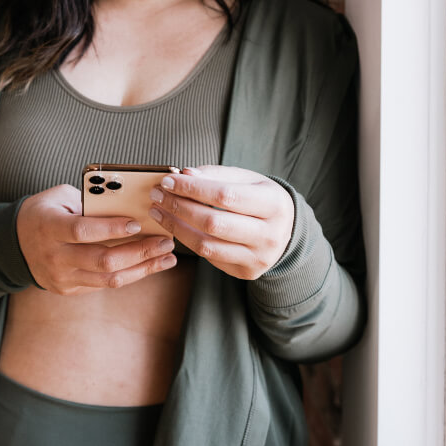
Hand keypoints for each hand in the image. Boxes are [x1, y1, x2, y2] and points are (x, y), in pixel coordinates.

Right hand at [16, 184, 176, 294]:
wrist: (14, 244)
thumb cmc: (43, 213)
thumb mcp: (59, 197)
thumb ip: (89, 200)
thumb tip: (127, 205)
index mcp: (50, 227)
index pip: (83, 231)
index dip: (111, 229)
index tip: (136, 223)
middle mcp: (55, 256)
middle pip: (102, 260)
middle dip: (139, 251)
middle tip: (165, 241)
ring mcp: (62, 277)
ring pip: (109, 279)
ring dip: (142, 268)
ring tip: (166, 258)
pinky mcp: (69, 289)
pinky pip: (104, 284)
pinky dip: (130, 274)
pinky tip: (148, 265)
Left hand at [148, 165, 294, 280]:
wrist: (287, 231)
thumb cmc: (262, 199)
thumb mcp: (248, 179)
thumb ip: (216, 174)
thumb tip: (185, 174)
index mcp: (274, 204)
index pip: (225, 195)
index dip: (192, 188)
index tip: (168, 180)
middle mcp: (269, 235)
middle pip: (213, 222)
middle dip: (178, 207)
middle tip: (158, 195)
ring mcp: (258, 257)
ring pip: (206, 244)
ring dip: (175, 227)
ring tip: (158, 211)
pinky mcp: (245, 271)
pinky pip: (208, 257)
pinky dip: (187, 240)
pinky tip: (175, 226)